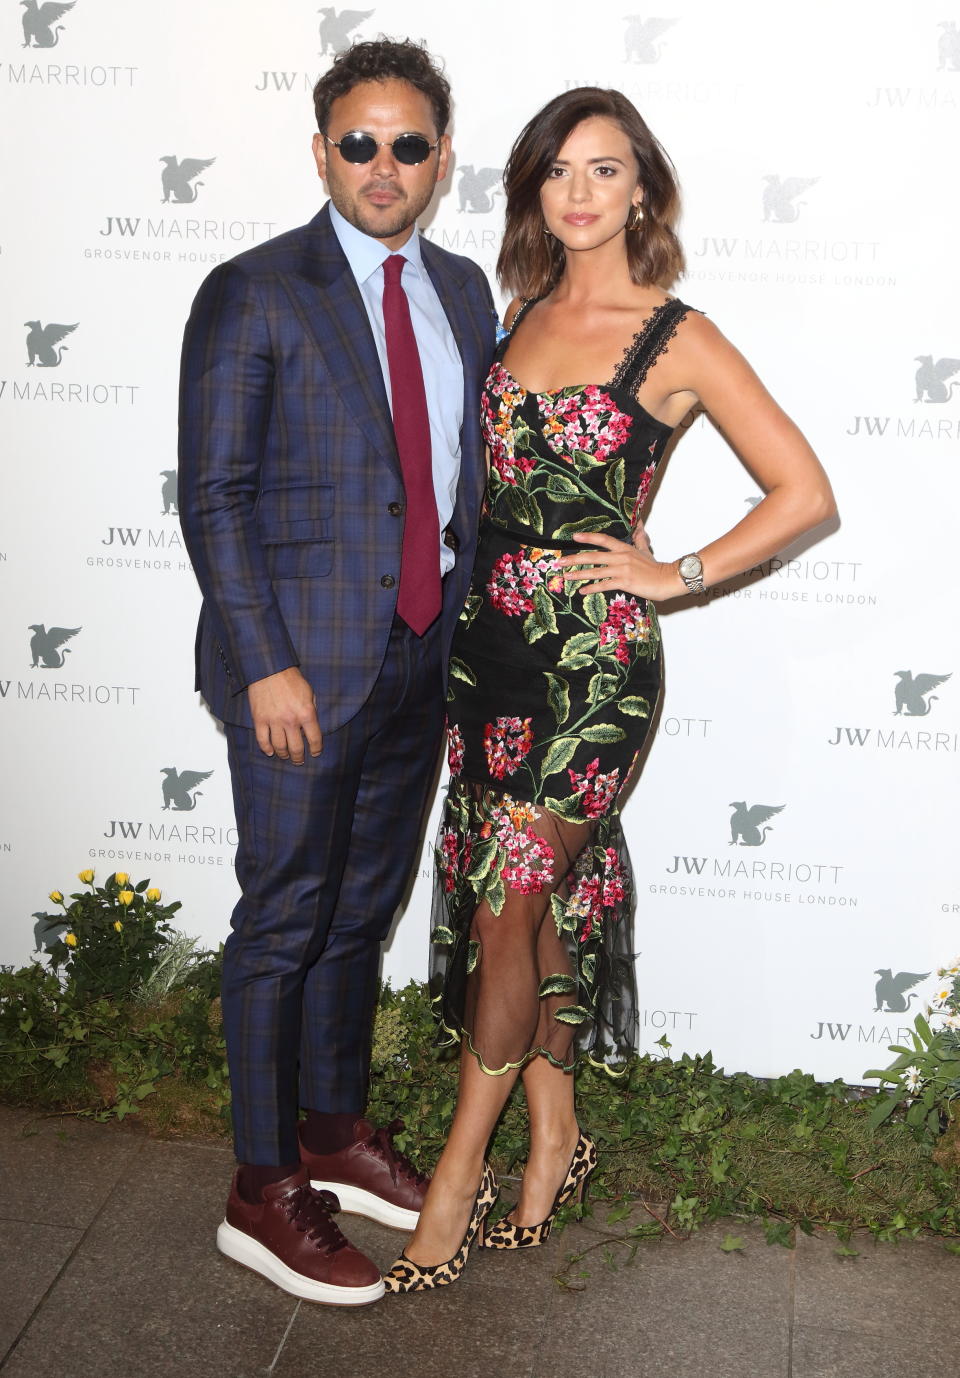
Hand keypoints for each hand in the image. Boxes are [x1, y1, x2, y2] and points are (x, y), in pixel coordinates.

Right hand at [247, 667, 321, 762]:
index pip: (314, 739)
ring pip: (279, 747)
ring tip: (286, 756)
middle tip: (299, 761)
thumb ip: (311, 710)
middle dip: (299, 757)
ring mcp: (274, 721)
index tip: (315, 753)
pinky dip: (266, 748)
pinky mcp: (259, 719)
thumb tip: (310, 727)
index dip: (316, 749)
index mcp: (306, 713)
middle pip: (296, 748)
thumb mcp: (310, 693)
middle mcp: (290, 720)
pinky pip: (262, 740)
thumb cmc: (292, 680)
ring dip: (283, 755)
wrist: (270, 669)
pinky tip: (270, 752)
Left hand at [556, 531, 682, 599]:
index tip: (574, 537)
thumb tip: (639, 524)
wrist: (667, 579)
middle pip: (593, 556)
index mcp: (625, 548)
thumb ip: (639, 538)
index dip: (588, 537)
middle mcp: (621, 557)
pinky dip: (592, 588)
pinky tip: (582, 591)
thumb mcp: (645, 549)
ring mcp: (622, 570)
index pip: (603, 539)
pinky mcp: (625, 582)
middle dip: (575, 559)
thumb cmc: (656, 567)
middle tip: (561, 561)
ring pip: (595, 571)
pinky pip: (604, 585)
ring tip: (566, 576)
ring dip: (579, 574)